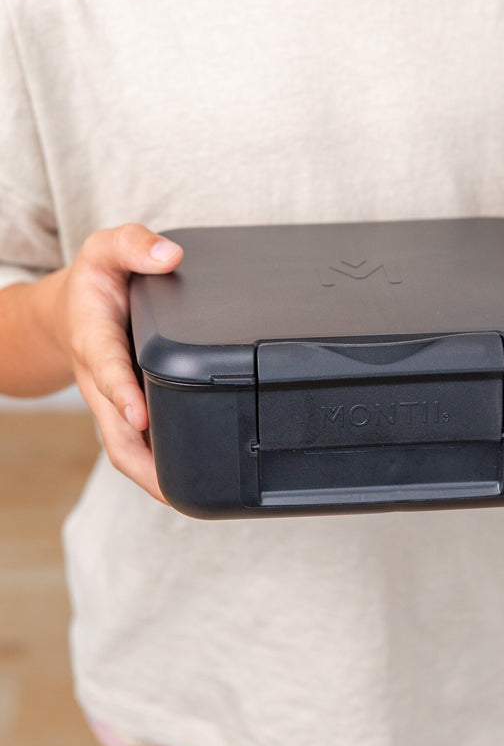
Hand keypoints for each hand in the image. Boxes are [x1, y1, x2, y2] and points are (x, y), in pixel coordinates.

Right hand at [53, 224, 182, 501]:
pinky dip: (158, 470)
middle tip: (174, 487)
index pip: (107, 368)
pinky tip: (190, 486)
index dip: (121, 391)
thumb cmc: (96, 282)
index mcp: (95, 338)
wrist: (70, 310)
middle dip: (141, 459)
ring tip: (189, 500)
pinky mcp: (125, 411)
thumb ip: (135, 245)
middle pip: (115, 429)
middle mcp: (102, 378)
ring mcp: (111, 401)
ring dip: (151, 476)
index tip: (138, 413)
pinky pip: (137, 447)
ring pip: (124, 448)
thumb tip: (170, 254)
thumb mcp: (107, 248)